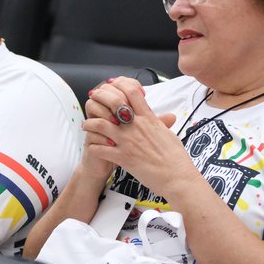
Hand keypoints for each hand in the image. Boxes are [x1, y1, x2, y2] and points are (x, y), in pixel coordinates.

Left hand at [83, 77, 192, 195]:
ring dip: (91, 124)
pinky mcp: (123, 158)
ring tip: (87, 125)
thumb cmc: (176, 158)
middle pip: (112, 103)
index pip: (132, 92)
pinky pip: (101, 149)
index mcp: (149, 118)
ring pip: (100, 125)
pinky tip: (93, 146)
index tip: (112, 87)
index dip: (119, 86)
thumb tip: (168, 117)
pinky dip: (94, 146)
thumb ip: (163, 124)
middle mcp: (136, 126)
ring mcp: (128, 142)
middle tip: (93, 103)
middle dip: (100, 100)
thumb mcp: (169, 134)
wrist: (176, 177)